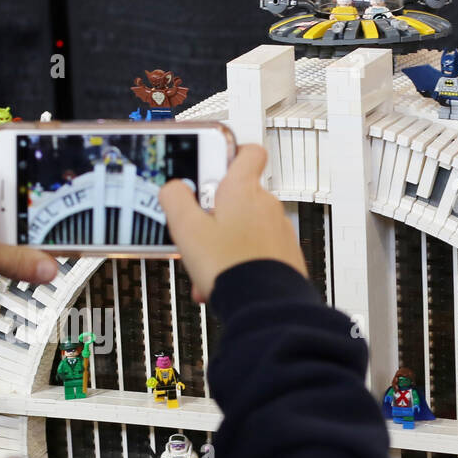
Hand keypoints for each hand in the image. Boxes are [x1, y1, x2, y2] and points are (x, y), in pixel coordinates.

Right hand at [159, 145, 305, 302]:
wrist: (265, 305)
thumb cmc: (229, 266)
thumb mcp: (186, 229)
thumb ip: (175, 199)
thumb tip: (172, 187)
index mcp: (242, 190)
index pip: (247, 151)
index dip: (230, 153)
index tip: (213, 165)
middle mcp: (266, 205)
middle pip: (238, 197)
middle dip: (215, 214)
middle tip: (198, 230)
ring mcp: (279, 230)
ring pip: (246, 228)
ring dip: (225, 242)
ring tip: (207, 265)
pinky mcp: (286, 254)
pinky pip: (257, 250)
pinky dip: (240, 261)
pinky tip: (224, 279)